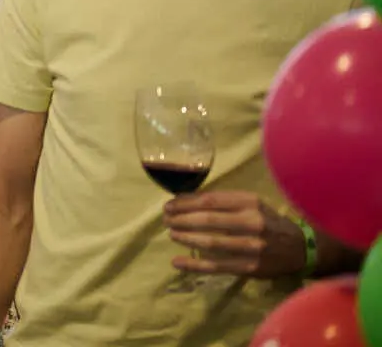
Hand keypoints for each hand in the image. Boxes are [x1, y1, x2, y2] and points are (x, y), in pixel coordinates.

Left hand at [163, 190, 305, 277]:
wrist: (301, 249)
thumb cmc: (269, 221)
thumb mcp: (252, 203)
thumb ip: (224, 201)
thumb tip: (185, 199)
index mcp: (250, 203)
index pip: (210, 201)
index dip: (185, 203)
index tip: (169, 205)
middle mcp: (252, 223)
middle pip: (208, 220)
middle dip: (181, 219)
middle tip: (166, 219)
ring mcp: (251, 247)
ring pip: (210, 242)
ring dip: (186, 238)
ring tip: (171, 234)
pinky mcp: (249, 267)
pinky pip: (217, 266)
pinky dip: (194, 265)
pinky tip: (177, 262)